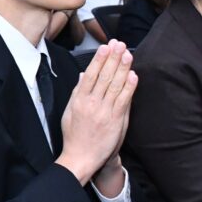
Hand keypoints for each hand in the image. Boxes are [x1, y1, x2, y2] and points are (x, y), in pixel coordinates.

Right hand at [58, 41, 137, 185]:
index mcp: (79, 100)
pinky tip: (133, 75)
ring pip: (115, 85)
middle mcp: (92, 103)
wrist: (81, 157)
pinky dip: (129, 87)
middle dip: (113, 58)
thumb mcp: (69, 112)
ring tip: (128, 54)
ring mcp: (104, 111)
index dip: (99, 59)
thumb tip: (84, 75)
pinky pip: (124, 100)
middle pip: (104, 76)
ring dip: (122, 68)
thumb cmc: (75, 136)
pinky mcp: (116, 120)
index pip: (91, 74)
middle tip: (119, 44)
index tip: (105, 47)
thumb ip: (77, 92)